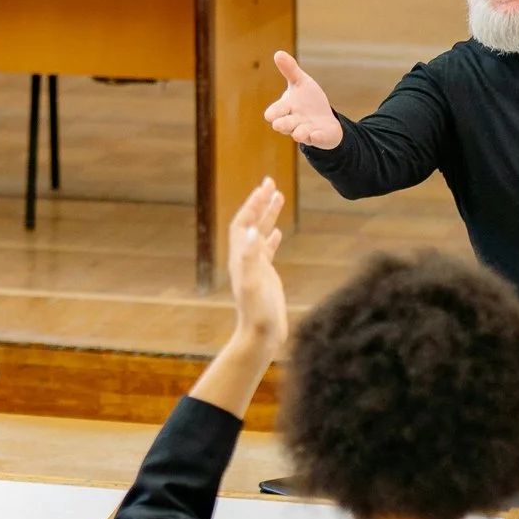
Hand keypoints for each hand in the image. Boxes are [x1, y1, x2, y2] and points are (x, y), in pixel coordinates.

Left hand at [226, 178, 288, 350]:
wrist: (261, 336)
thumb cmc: (258, 313)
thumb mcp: (254, 285)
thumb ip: (251, 258)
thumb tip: (252, 230)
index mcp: (240, 257)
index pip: (243, 223)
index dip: (252, 204)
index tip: (264, 187)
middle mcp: (244, 259)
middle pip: (251, 223)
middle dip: (260, 202)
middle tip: (271, 181)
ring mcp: (254, 267)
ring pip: (260, 233)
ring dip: (268, 215)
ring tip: (279, 196)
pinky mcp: (264, 276)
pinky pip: (267, 250)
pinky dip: (272, 237)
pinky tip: (279, 231)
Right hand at [264, 52, 342, 149]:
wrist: (324, 119)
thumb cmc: (308, 100)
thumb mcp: (300, 83)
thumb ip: (290, 70)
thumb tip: (278, 53)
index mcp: (287, 108)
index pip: (277, 111)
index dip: (274, 112)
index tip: (269, 115)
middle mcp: (294, 122)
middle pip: (285, 124)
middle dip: (283, 124)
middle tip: (278, 125)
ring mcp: (307, 131)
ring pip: (300, 134)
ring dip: (300, 133)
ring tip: (299, 133)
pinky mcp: (320, 137)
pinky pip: (318, 139)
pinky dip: (317, 137)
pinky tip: (317, 135)